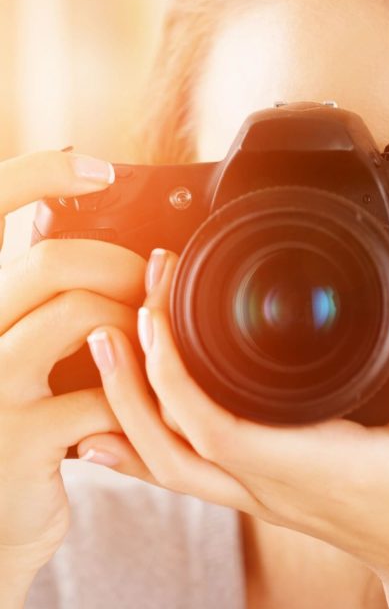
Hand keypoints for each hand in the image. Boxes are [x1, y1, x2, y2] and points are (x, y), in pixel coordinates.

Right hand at [0, 150, 144, 608]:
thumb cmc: (11, 424)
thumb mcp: (6, 353)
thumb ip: (28, 297)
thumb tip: (69, 225)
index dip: (35, 176)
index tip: (98, 168)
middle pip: (50, 261)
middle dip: (121, 265)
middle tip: (153, 284)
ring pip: (84, 317)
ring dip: (140, 325)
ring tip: (153, 342)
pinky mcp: (20, 440)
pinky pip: (105, 394)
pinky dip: (140, 395)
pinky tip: (141, 405)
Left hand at [84, 248, 388, 608]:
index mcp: (321, 469)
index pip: (219, 430)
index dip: (174, 375)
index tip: (159, 313)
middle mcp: (282, 488)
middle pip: (172, 450)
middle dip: (133, 384)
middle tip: (118, 316)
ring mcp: (271, 497)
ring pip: (172, 466)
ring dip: (132, 410)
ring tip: (108, 349)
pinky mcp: (274, 494)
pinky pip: (193, 473)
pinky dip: (149, 442)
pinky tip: (121, 422)